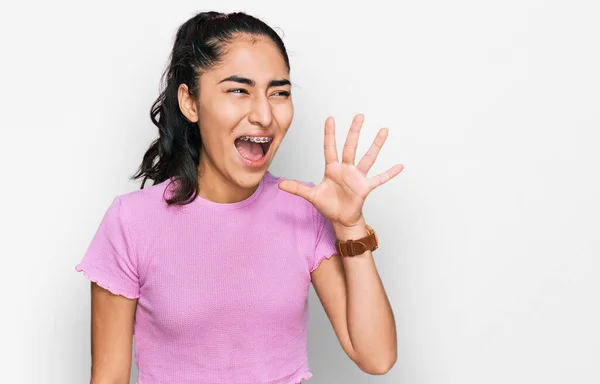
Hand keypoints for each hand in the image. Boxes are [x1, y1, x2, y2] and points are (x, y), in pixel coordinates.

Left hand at [278, 114, 403, 228]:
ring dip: (376, 145)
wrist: (341, 219)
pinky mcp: (365, 187)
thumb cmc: (328, 205)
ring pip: (368, 158)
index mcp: (332, 169)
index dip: (329, 134)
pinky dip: (389, 173)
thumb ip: (297, 188)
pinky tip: (400, 166)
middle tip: (359, 116)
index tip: (330, 119)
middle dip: (354, 131)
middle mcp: (346, 169)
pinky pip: (379, 179)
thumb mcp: (311, 196)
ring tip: (384, 131)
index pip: (330, 148)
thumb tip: (280, 184)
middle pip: (350, 147)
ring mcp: (357, 177)